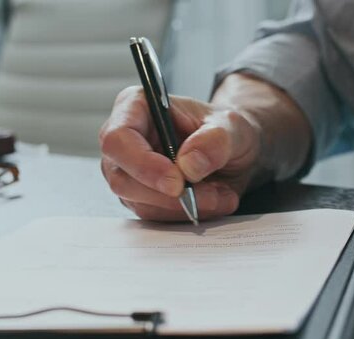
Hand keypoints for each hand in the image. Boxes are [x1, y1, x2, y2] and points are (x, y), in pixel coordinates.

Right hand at [100, 88, 257, 220]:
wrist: (235, 151)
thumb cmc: (225, 129)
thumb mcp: (232, 126)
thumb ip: (216, 140)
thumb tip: (189, 165)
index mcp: (136, 107)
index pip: (118, 139)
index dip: (143, 164)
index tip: (177, 183)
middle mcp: (125, 141)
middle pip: (122, 179)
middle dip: (168, 196)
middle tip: (210, 196)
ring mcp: (130, 172)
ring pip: (140, 203)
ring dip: (183, 207)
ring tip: (220, 195)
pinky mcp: (142, 197)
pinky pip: (156, 216)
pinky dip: (187, 214)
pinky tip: (213, 201)